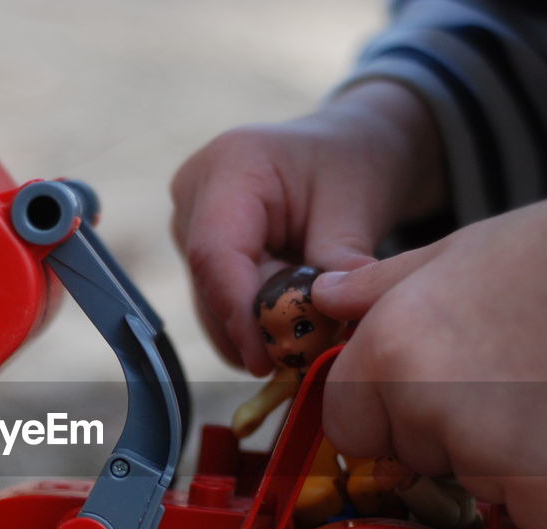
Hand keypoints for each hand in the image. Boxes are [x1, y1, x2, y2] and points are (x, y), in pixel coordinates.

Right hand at [171, 80, 445, 373]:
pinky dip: (256, 324)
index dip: (239, 315)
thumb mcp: (357, 204)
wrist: (343, 148)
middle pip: (210, 286)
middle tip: (309, 358)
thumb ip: (343, 263)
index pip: (216, 254)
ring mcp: (189, 225)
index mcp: (231, 166)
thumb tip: (345, 330)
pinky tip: (294, 318)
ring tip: (313, 330)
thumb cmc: (351, 164)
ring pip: (210, 305)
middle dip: (256, 331)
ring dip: (258, 331)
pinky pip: (218, 305)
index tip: (270, 361)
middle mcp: (195, 195)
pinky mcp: (197, 252)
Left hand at [312, 191, 546, 528]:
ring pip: (474, 485)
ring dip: (506, 462)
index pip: (350, 427)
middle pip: (415, 459)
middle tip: (508, 380)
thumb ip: (376, 288)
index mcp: (384, 352)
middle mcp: (419, 406)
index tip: (426, 400)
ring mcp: (477, 451)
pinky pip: (529, 513)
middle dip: (453, 437)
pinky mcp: (539, 485)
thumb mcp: (444, 254)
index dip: (387, 418)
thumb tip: (325, 297)